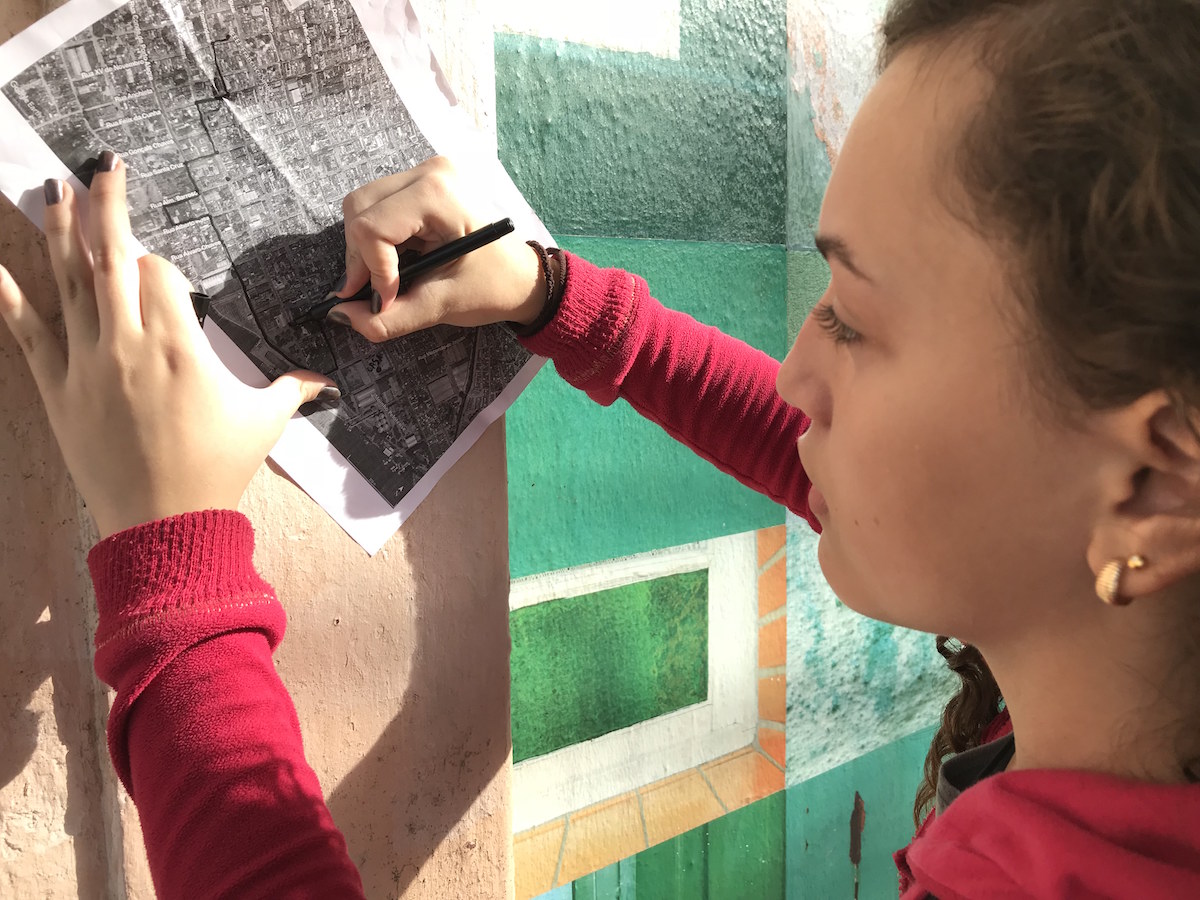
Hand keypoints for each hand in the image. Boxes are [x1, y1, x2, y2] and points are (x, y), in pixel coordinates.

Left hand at [0, 155, 336, 537]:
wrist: (164, 524)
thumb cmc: (218, 471)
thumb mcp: (263, 423)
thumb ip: (290, 389)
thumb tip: (325, 383)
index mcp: (181, 346)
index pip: (159, 272)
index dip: (158, 262)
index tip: (160, 268)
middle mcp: (129, 344)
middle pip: (111, 255)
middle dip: (106, 203)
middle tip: (101, 166)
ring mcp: (87, 364)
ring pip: (68, 280)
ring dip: (59, 230)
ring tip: (51, 188)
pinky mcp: (57, 389)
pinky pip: (29, 330)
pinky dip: (12, 294)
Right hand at [328, 155, 547, 341]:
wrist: (523, 277)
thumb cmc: (495, 286)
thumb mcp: (443, 305)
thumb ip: (391, 317)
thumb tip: (343, 316)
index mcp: (440, 193)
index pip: (372, 226)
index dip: (372, 269)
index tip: (388, 300)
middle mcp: (430, 172)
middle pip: (359, 209)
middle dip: (361, 257)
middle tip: (380, 292)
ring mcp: (424, 173)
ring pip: (362, 207)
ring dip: (366, 249)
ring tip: (391, 278)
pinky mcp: (420, 184)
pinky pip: (377, 208)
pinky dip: (377, 241)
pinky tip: (399, 261)